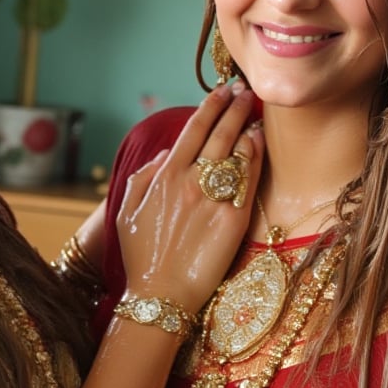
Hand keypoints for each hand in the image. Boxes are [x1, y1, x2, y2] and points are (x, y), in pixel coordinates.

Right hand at [115, 84, 262, 313]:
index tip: (223, 92)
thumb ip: (144, 176)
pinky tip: (259, 145)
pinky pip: (248, 181)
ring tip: (256, 115)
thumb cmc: (142, 256)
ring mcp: (214, 200)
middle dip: (234, 108)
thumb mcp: (127, 211)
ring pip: (236, 153)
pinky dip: (255, 158)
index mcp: (165, 176)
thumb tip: (167, 154)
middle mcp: (190, 182)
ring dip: (247, 128)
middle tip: (246, 92)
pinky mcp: (234, 220)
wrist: (161, 296)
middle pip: (218, 134)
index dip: (210, 107)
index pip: (192, 131)